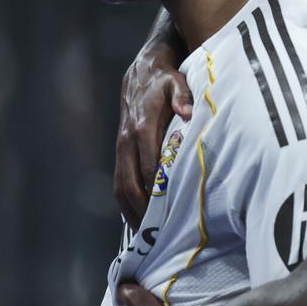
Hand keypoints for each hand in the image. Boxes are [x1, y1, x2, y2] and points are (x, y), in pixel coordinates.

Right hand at [115, 41, 191, 228]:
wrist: (141, 72)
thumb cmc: (165, 79)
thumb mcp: (177, 81)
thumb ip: (183, 96)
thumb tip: (187, 111)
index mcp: (143, 126)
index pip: (148, 166)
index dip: (156, 190)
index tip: (168, 212)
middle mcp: (127, 140)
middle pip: (130, 183)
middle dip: (142, 208)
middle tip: (159, 232)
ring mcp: (121, 147)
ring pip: (120, 187)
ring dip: (131, 211)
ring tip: (147, 234)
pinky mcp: (121, 152)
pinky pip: (119, 182)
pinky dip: (126, 203)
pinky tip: (138, 219)